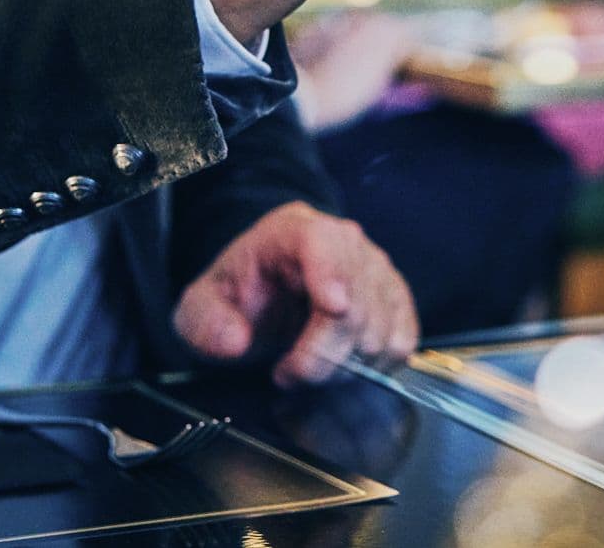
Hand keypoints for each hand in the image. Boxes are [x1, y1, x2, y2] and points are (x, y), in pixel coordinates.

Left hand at [174, 202, 418, 385]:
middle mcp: (346, 241)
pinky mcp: (397, 298)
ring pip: (381, 330)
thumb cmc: (240, 295)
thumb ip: (205, 323)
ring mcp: (378, 269)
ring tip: (312, 370)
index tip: (331, 309)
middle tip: (288, 373)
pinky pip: (402, 341)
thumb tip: (235, 341)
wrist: (268, 292)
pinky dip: (375, 367)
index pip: (324, 243)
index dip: (332, 275)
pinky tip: (344, 367)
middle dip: (322, 356)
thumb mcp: (201, 306)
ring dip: (346, 368)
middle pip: (356, 302)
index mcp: (294, 230)